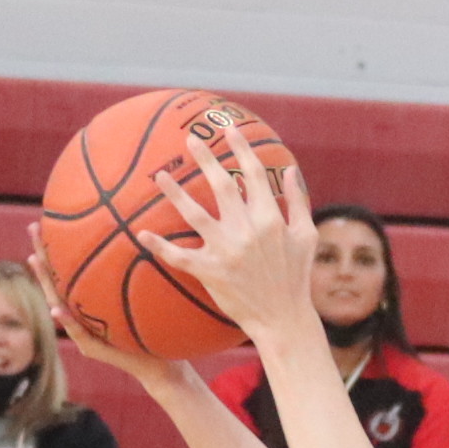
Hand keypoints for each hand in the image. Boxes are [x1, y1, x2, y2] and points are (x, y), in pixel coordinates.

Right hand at [26, 217, 201, 390]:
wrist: (159, 365)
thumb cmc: (153, 330)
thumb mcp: (147, 300)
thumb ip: (142, 279)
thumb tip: (150, 240)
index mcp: (90, 302)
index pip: (69, 271)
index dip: (57, 247)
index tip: (47, 220)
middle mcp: (81, 314)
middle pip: (55, 281)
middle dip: (43, 255)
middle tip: (32, 227)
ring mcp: (83, 331)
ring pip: (58, 303)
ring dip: (45, 282)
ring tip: (34, 259)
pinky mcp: (92, 349)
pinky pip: (78, 333)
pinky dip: (67, 321)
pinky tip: (56, 310)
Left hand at [139, 133, 321, 357]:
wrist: (284, 318)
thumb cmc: (296, 278)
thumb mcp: (306, 237)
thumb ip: (298, 202)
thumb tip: (291, 170)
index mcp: (271, 218)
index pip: (255, 174)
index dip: (241, 148)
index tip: (229, 128)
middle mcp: (247, 230)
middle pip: (222, 185)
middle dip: (206, 159)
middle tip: (191, 139)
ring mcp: (227, 251)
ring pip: (195, 214)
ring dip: (175, 193)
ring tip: (159, 174)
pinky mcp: (211, 272)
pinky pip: (180, 257)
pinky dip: (160, 247)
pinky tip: (142, 234)